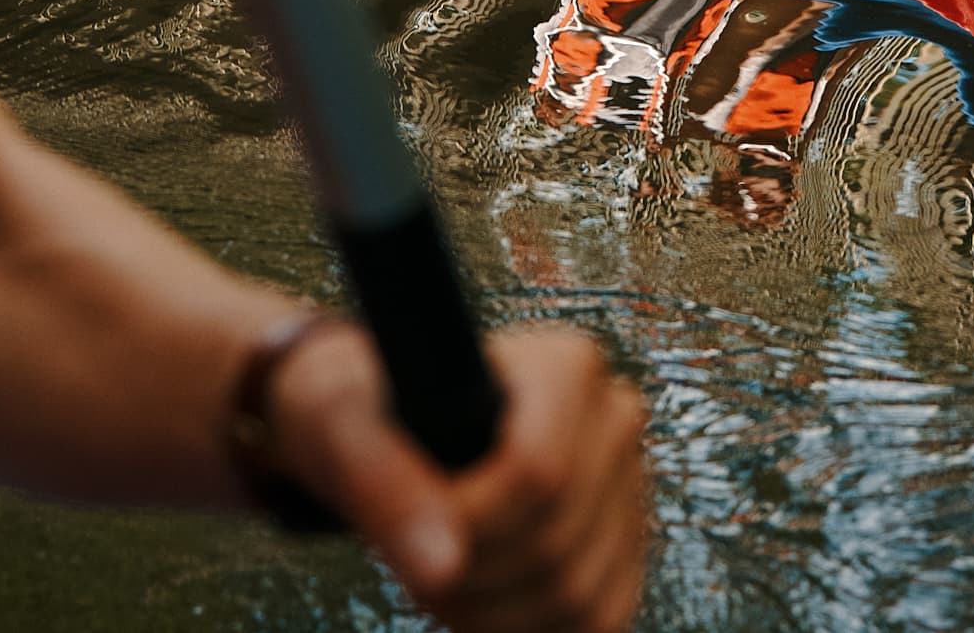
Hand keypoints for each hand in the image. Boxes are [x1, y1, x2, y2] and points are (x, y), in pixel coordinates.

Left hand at [264, 321, 649, 632]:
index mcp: (566, 366)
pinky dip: (531, 630)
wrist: (388, 434)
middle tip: (412, 566)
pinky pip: (598, 620)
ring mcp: (627, 487)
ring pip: (577, 595)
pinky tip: (482, 604)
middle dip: (469, 577)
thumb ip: (383, 485)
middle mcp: (613, 419)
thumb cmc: (366, 414)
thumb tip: (439, 570)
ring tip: (440, 582)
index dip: (466, 523)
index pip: (536, 472)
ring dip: (493, 616)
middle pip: (554, 543)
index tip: (410, 528)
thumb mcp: (346, 428)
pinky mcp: (624, 546)